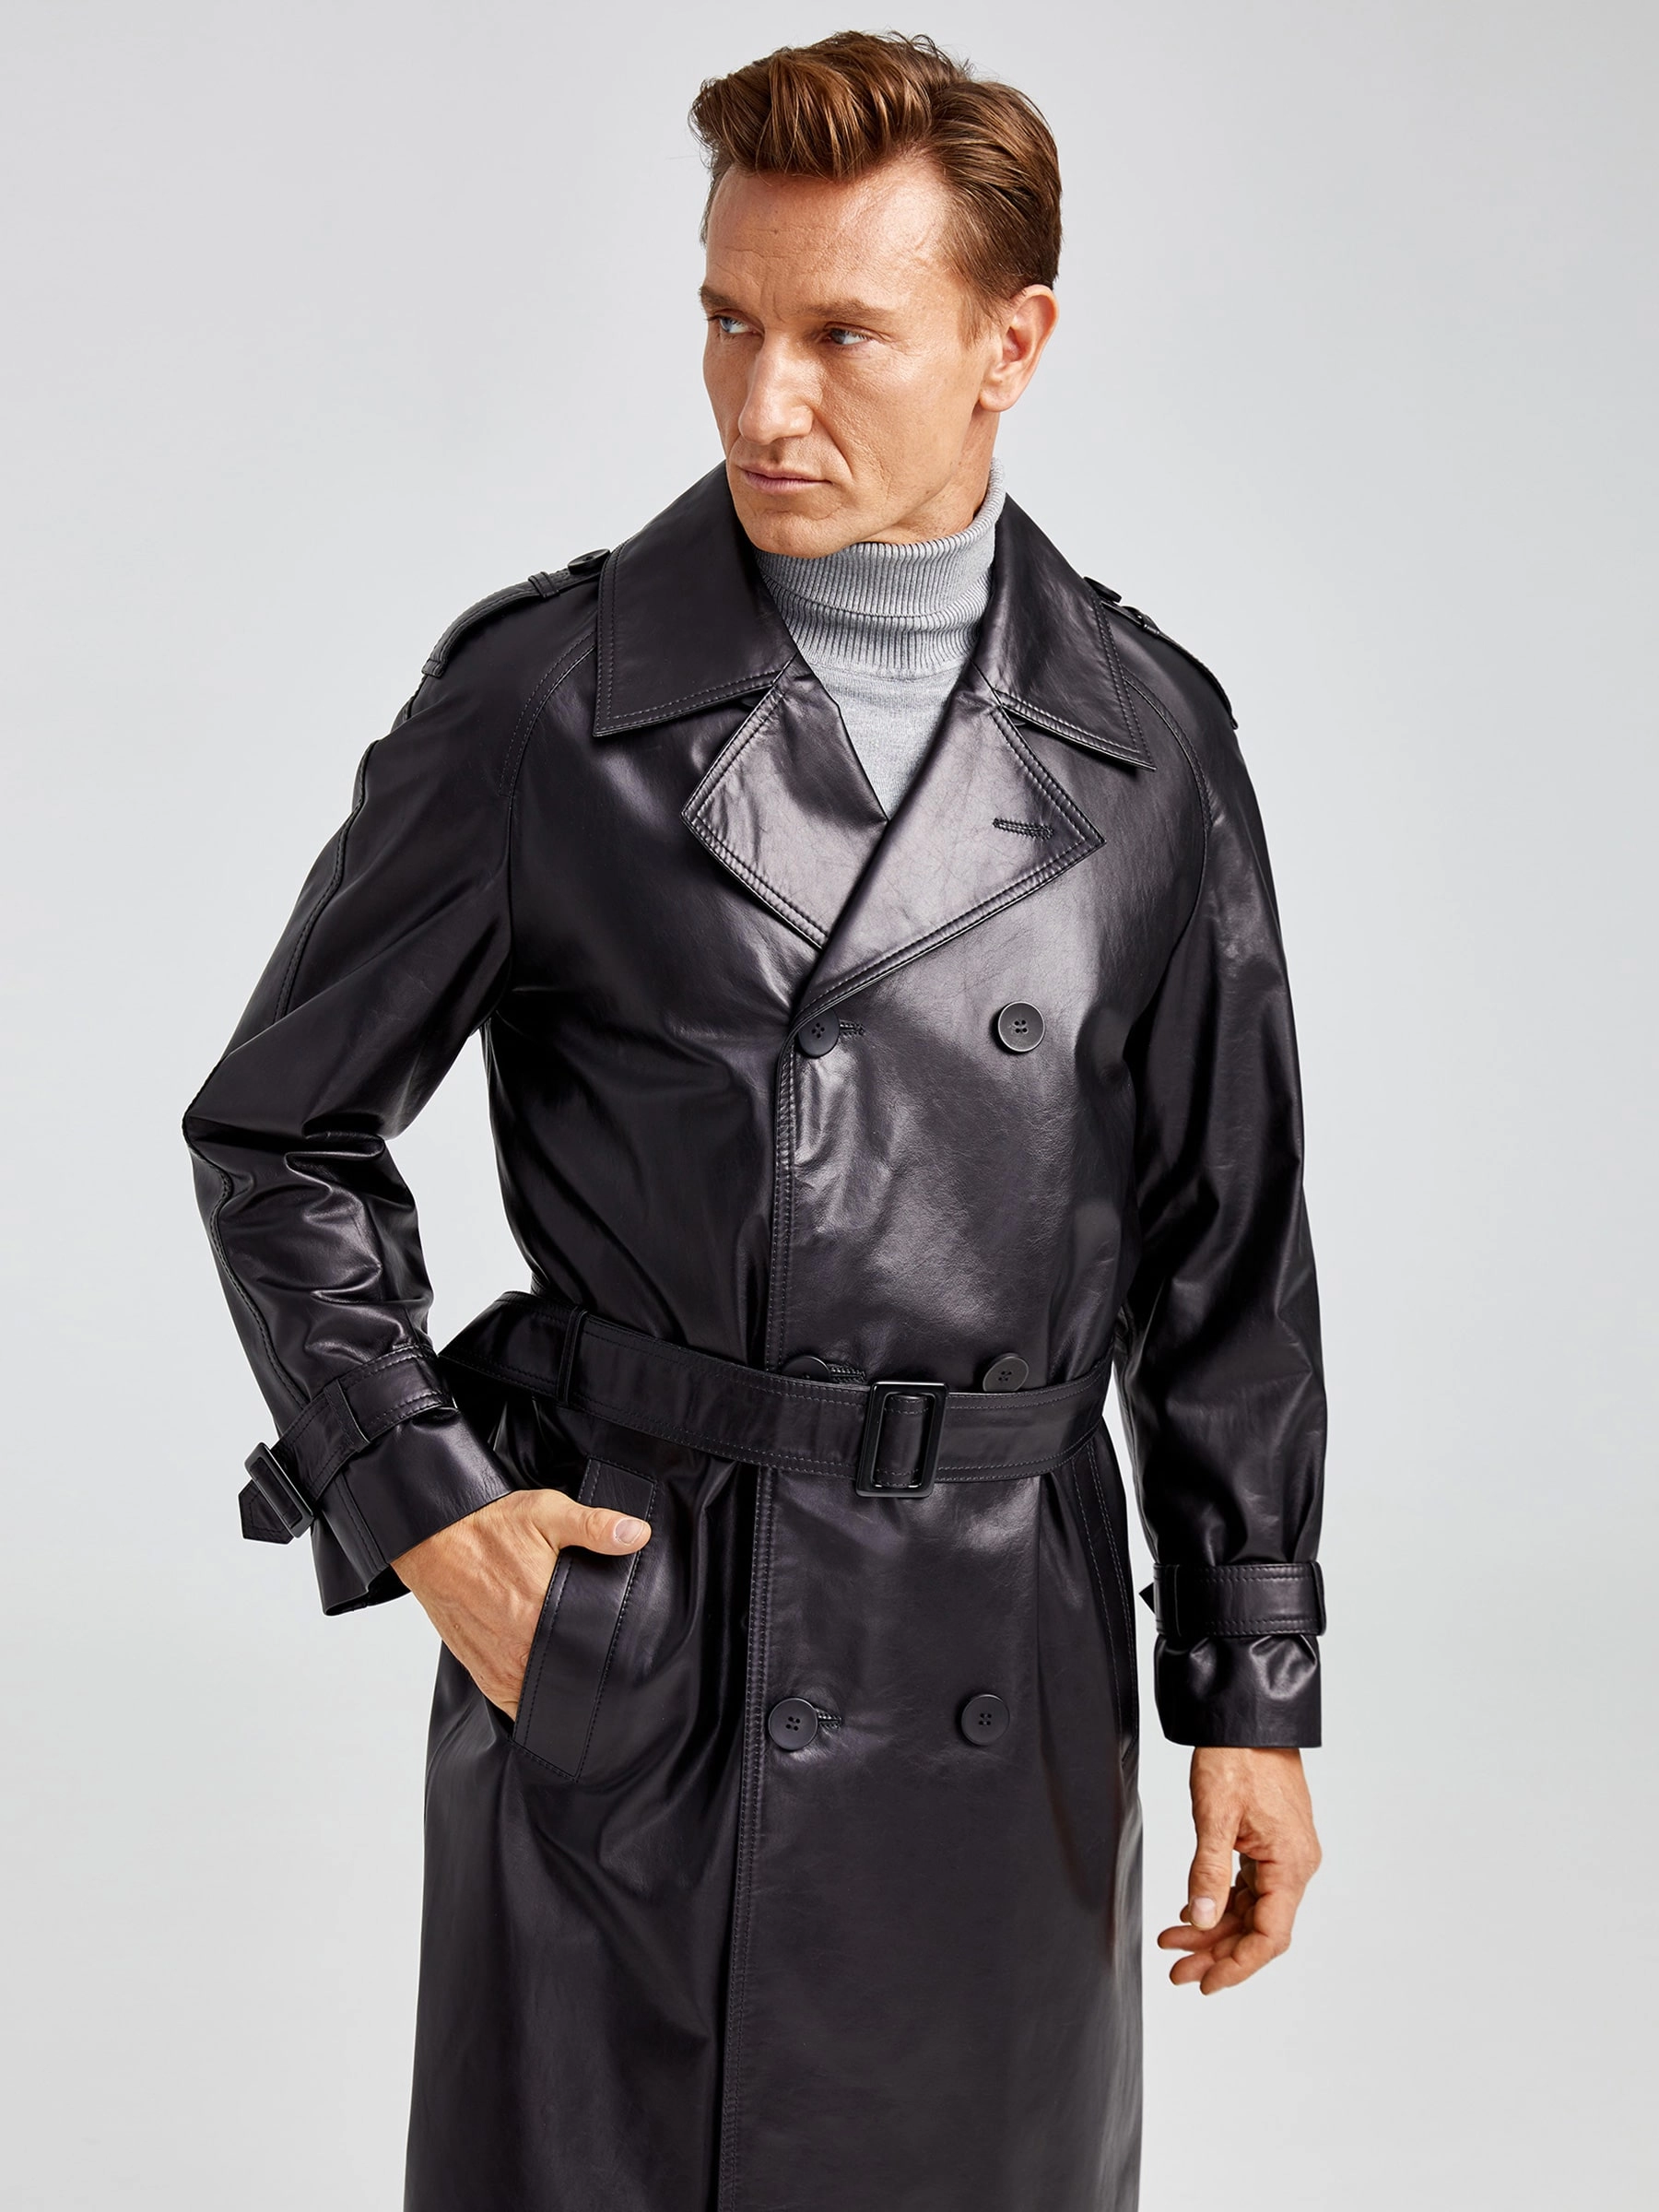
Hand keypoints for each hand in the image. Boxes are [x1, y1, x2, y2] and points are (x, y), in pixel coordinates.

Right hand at [391, 1490, 650, 1717]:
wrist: (432, 1538)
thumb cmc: (489, 1526)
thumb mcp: (547, 1513)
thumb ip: (595, 1526)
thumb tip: (636, 1535)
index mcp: (543, 1612)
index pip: (593, 1650)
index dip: (612, 1653)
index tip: (628, 1653)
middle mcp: (520, 1647)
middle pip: (571, 1677)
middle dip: (590, 1672)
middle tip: (608, 1663)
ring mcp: (500, 1667)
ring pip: (545, 1696)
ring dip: (562, 1689)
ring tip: (580, 1674)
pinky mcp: (483, 1674)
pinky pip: (516, 1704)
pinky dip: (533, 1700)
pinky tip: (549, 1686)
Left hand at [1156, 1746, 1320, 1993]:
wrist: (1247, 1716)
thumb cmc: (1237, 1756)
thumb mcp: (1215, 1815)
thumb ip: (1208, 1871)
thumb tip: (1202, 1919)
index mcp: (1290, 1865)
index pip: (1269, 1936)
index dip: (1238, 1965)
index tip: (1206, 1983)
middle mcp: (1294, 1865)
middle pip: (1258, 1927)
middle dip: (1216, 1952)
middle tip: (1177, 1970)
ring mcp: (1283, 1854)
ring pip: (1250, 1908)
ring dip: (1213, 1928)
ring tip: (1173, 1942)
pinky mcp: (1270, 1843)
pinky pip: (1247, 1886)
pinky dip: (1219, 1901)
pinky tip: (1190, 1910)